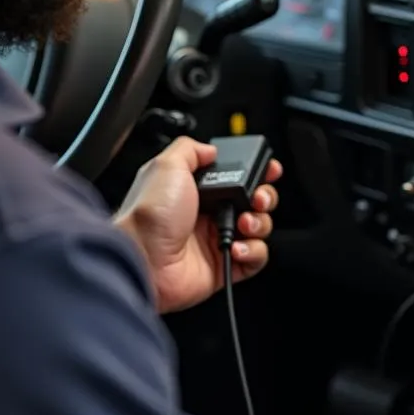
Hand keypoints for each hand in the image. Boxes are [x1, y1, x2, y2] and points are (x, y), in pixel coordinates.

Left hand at [114, 137, 282, 313]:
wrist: (144, 259)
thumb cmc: (148, 217)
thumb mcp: (165, 166)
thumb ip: (190, 149)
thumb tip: (210, 148)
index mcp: (196, 190)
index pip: (235, 177)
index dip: (256, 172)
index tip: (269, 170)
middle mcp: (208, 215)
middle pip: (253, 202)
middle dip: (264, 197)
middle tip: (257, 198)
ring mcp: (216, 241)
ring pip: (258, 229)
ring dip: (259, 224)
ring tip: (244, 224)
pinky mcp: (224, 266)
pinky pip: (254, 258)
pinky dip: (253, 251)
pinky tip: (236, 247)